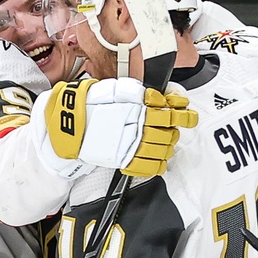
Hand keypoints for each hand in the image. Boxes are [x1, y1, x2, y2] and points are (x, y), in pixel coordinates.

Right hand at [43, 78, 195, 178]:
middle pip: (170, 134)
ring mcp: (131, 146)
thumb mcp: (118, 90)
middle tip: (170, 128)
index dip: (185, 116)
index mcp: (139, 110)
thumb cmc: (91, 104)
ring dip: (168, 146)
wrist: (69, 123)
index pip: (172, 115)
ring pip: (163, 150)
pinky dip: (158, 164)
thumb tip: (162, 97)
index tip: (188, 116)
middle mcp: (137, 128)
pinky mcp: (123, 160)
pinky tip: (158, 159)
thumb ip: (142, 93)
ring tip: (164, 143)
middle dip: (174, 131)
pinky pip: (150, 167)